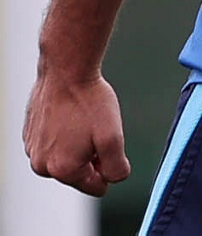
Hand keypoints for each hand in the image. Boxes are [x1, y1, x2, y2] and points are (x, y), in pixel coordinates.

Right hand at [23, 71, 130, 197]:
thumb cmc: (89, 101)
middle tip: (96, 128)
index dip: (109, 168)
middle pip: (79, 172)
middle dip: (92, 155)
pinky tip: (70, 114)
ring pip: (65, 156)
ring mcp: (32, 149)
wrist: (66, 71)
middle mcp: (41, 164)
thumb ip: (116, 167)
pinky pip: (53, 142)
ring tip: (82, 119)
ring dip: (78, 143)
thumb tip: (115, 178)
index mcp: (63, 169)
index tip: (109, 146)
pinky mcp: (29, 134)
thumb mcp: (113, 137)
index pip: (95, 186)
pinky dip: (64, 132)